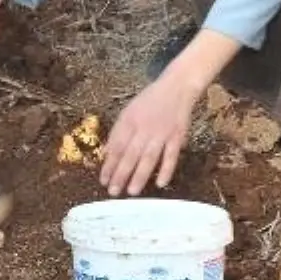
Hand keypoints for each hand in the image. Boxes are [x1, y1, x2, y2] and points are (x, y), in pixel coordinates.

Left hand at [100, 74, 198, 195]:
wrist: (176, 88)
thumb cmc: (149, 101)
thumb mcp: (128, 111)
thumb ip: (118, 132)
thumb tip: (107, 153)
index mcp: (129, 120)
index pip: (116, 146)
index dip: (109, 164)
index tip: (103, 180)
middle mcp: (144, 127)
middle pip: (130, 154)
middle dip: (121, 174)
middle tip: (113, 191)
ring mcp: (161, 132)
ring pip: (149, 157)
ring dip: (140, 175)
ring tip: (131, 191)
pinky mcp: (177, 136)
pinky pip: (171, 155)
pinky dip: (166, 169)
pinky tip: (160, 183)